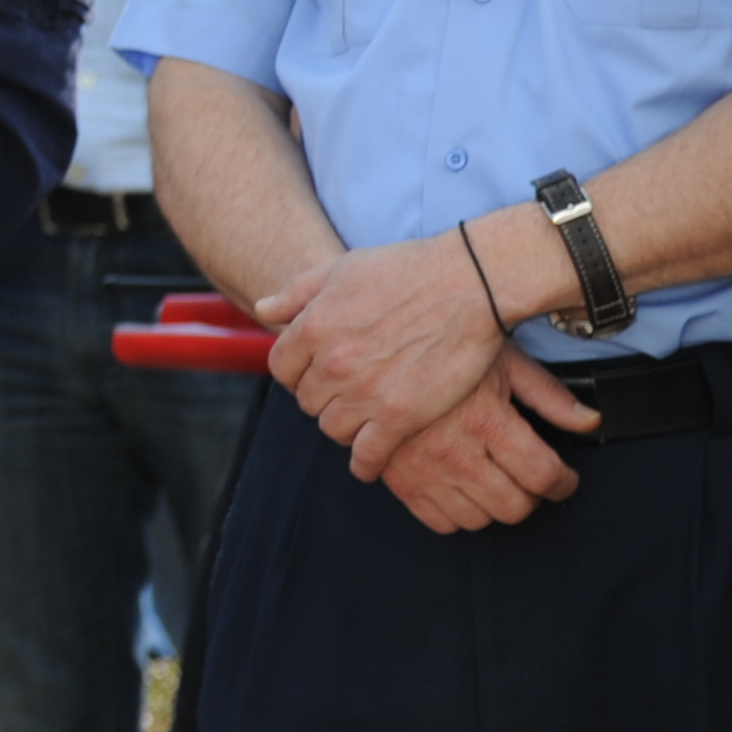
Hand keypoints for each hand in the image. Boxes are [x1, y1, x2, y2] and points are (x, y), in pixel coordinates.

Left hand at [261, 233, 505, 479]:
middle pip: (307, 401)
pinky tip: (368, 462)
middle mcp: (333, 363)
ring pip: (332, 428)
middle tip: (342, 395)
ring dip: (342, 426)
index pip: (281, 368)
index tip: (313, 374)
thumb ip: (297, 292)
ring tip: (359, 420)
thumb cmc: (407, 270)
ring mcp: (366, 392)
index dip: (296, 373)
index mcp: (313, 326)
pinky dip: (364, 463)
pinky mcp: (401, 416)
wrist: (468, 284)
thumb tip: (263, 309)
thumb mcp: (341, 268)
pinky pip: (367, 454)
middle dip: (322, 398)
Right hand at [372, 349, 599, 532]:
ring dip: (493, 506)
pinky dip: (454, 513)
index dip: (563, 483)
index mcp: (485, 418)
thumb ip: (548, 395)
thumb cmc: (442, 345)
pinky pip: (436, 520)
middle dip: (531, 497)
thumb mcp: (501, 359)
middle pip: (513, 507)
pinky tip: (460, 488)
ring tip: (494, 482)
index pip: (543, 475)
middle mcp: (454, 448)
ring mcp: (422, 466)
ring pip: (477, 519)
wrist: (372, 341)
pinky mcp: (395, 475)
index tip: (563, 479)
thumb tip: (590, 422)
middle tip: (529, 480)